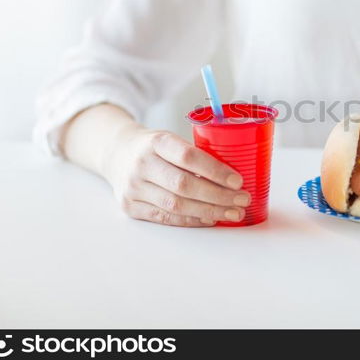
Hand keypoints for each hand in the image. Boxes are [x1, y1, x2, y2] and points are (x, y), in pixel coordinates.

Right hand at [101, 125, 249, 226]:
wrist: (117, 154)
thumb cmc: (154, 147)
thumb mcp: (171, 139)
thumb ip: (195, 154)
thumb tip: (235, 177)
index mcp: (156, 142)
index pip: (188, 156)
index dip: (215, 170)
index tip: (238, 180)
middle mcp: (142, 164)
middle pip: (184, 185)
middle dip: (218, 196)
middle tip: (242, 200)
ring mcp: (133, 187)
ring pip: (177, 205)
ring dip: (210, 211)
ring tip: (232, 213)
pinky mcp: (130, 207)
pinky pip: (166, 218)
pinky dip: (192, 220)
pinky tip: (210, 218)